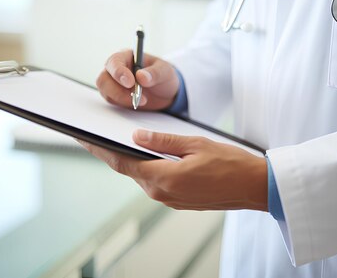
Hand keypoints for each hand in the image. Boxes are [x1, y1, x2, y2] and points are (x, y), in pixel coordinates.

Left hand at [79, 130, 267, 210]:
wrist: (254, 186)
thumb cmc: (229, 163)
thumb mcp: (194, 144)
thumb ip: (162, 141)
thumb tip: (136, 137)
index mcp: (163, 178)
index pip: (122, 162)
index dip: (100, 149)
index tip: (83, 138)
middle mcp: (162, 193)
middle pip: (128, 169)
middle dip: (111, 152)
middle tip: (94, 135)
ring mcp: (169, 199)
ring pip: (141, 176)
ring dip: (130, 160)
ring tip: (117, 140)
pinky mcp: (178, 200)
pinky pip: (155, 181)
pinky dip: (146, 167)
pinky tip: (146, 155)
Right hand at [96, 50, 179, 109]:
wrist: (165, 92)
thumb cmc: (164, 76)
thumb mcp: (165, 72)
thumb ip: (155, 73)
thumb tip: (141, 76)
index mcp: (126, 56)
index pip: (115, 61)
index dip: (119, 72)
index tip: (130, 83)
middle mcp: (116, 68)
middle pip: (104, 78)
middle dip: (118, 90)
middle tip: (136, 97)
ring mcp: (113, 82)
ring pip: (106, 90)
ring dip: (122, 98)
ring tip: (143, 100)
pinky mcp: (114, 95)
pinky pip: (111, 99)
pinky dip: (123, 103)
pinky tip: (137, 102)